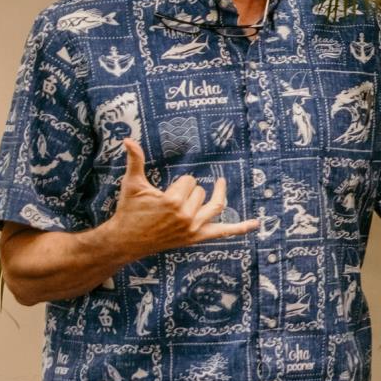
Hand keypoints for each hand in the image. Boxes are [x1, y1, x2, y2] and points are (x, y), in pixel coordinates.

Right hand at [107, 138, 258, 259]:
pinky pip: (224, 232)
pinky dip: (241, 228)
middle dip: (191, 191)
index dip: (180, 183)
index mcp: (173, 201)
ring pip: (215, 205)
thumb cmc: (129, 210)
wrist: (125, 241)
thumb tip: (127, 139)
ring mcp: (194, 229)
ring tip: (219, 185)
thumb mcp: (132, 184)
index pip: (190, 181)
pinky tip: (256, 224)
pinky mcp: (197, 238)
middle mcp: (186, 216)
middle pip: (202, 192)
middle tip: (174, 199)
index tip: (165, 192)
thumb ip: (135, 161)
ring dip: (214, 196)